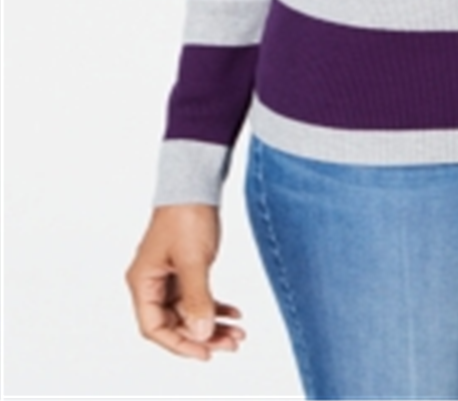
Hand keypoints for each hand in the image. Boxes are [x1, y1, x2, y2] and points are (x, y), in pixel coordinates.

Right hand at [125, 204, 245, 359]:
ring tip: (239, 332)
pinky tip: (234, 312)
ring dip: (212, 322)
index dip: (180, 344)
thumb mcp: (194, 261)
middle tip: (233, 343)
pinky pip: (196, 296)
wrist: (196, 181)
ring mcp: (168, 274)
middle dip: (203, 335)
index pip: (154, 327)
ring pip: (188, 311)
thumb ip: (197, 299)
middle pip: (174, 322)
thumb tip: (202, 333)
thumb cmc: (186, 215)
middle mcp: (151, 281)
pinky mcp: (184, 266)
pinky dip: (214, 305)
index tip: (207, 352)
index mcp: (142, 282)